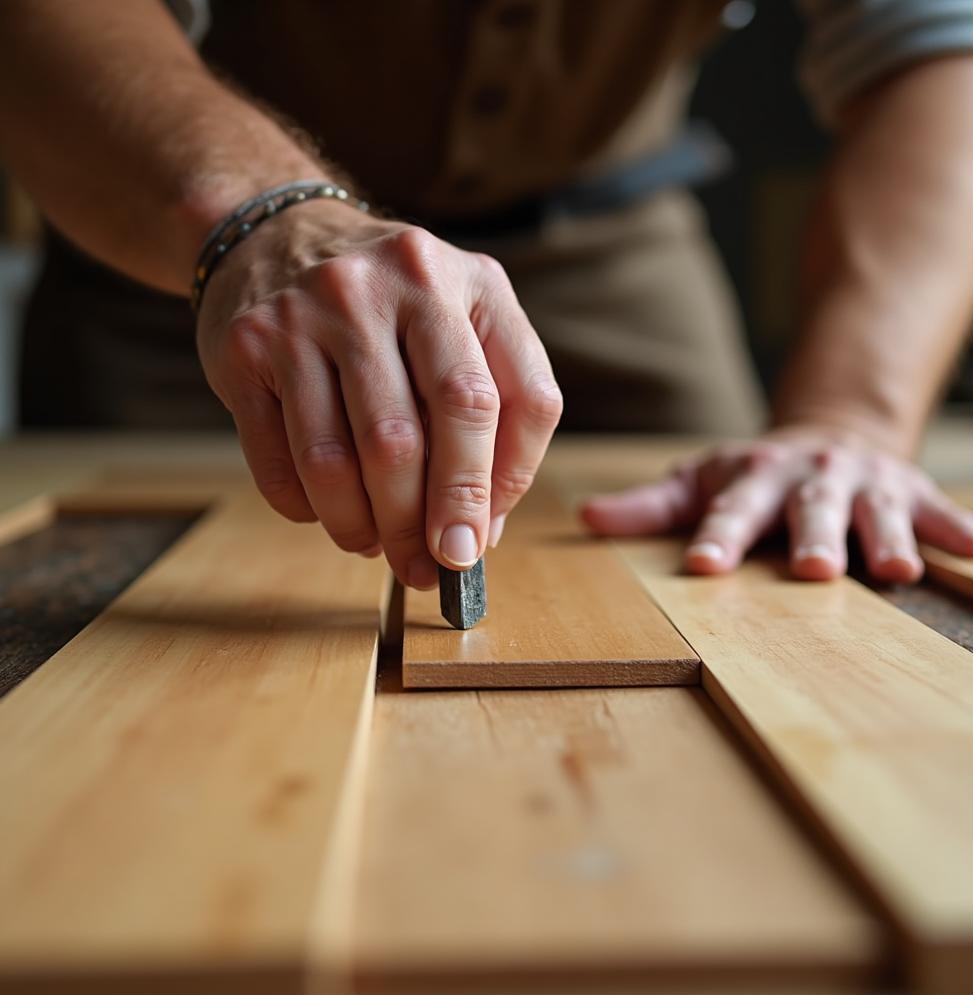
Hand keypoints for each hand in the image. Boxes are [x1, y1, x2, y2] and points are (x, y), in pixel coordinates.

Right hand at [197, 200, 561, 588]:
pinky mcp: (249, 345)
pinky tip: (329, 510)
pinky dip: (310, 508)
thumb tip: (477, 532)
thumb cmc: (393, 307)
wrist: (275, 235)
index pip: (512, 402)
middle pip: (415, 439)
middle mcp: (391, 286)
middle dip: (425, 524)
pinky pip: (282, 461)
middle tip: (431, 570)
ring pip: (341, 460)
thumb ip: (492, 415)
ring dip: (364, 528)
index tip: (478, 541)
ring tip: (377, 546)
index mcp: (470, 283)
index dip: (500, 486)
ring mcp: (311, 311)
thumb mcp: (463, 327)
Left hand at [580, 428, 972, 581]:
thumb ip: (649, 505)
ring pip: (876, 512)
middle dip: (814, 536)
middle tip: (812, 569)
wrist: (826, 435)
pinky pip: (938, 512)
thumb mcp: (700, 482)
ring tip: (899, 570)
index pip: (731, 511)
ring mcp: (865, 483)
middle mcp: (811, 478)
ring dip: (888, 538)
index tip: (703, 565)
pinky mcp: (910, 491)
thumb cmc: (752, 475)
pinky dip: (957, 531)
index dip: (718, 537)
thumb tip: (585, 518)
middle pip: (811, 510)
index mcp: (754, 478)